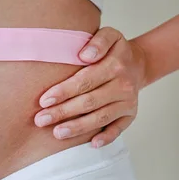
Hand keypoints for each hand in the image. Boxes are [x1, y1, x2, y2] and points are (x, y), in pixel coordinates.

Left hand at [34, 26, 147, 147]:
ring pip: (100, 118)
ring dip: (78, 127)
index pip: (85, 81)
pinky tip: (92, 144)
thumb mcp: (110, 35)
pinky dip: (107, 137)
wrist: (138, 62)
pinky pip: (119, 128)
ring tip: (57, 133)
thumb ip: (97, 41)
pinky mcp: (130, 114)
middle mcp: (123, 85)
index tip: (44, 100)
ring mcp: (127, 102)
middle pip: (89, 102)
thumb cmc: (113, 50)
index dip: (63, 91)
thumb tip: (85, 55)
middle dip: (63, 112)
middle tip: (41, 120)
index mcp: (115, 65)